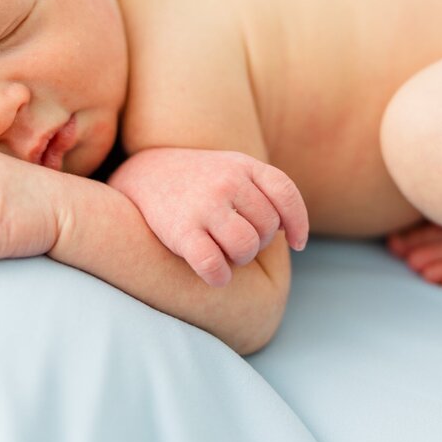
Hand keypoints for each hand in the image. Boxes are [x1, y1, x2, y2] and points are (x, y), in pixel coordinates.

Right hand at [106, 148, 308, 286]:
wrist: (142, 174)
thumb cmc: (198, 180)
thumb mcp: (232, 168)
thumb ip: (265, 189)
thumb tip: (292, 232)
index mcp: (242, 165)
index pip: (286, 194)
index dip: (298, 223)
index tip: (296, 243)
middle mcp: (226, 181)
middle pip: (268, 228)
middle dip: (259, 242)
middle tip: (238, 240)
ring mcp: (203, 205)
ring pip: (246, 247)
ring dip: (241, 259)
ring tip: (226, 252)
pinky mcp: (181, 231)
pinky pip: (215, 265)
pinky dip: (220, 276)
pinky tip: (216, 273)